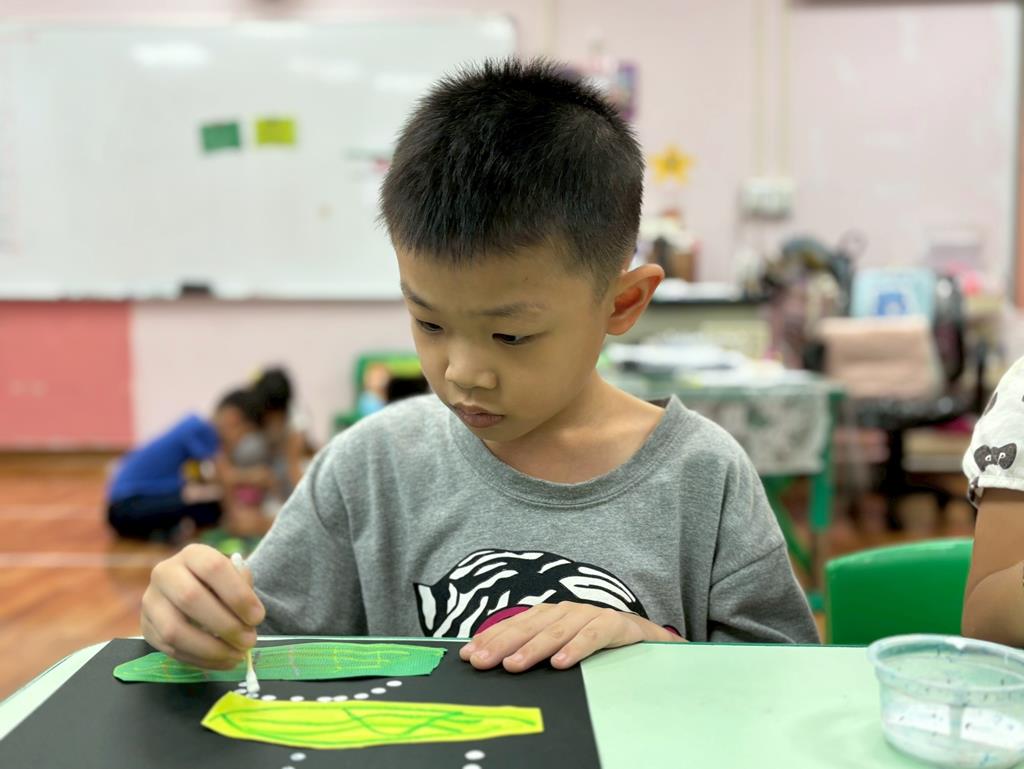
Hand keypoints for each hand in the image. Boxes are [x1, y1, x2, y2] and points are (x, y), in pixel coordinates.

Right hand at [141, 544, 264, 669]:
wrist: (192, 592)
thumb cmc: (219, 585)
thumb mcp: (234, 577)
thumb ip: (243, 588)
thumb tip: (250, 613)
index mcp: (192, 554)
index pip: (214, 568)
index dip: (238, 595)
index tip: (258, 618)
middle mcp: (165, 573)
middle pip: (191, 598)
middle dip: (225, 625)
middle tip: (249, 641)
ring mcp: (151, 601)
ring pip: (174, 630)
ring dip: (211, 648)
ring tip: (237, 655)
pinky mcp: (146, 628)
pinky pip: (170, 650)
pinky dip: (201, 660)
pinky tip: (223, 661)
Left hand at [458, 601, 683, 672]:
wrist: (649, 641)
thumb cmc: (599, 645)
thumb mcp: (564, 645)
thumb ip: (536, 649)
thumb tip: (496, 661)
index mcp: (553, 614)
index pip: (516, 624)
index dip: (491, 637)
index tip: (468, 654)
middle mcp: (569, 610)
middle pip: (531, 625)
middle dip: (503, 643)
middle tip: (482, 661)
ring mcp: (593, 614)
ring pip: (559, 630)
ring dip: (534, 648)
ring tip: (514, 665)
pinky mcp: (618, 625)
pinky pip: (594, 636)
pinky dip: (576, 648)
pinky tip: (560, 663)